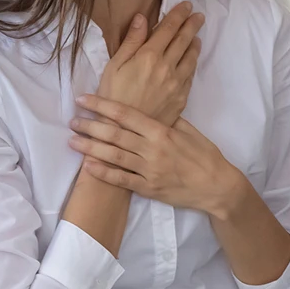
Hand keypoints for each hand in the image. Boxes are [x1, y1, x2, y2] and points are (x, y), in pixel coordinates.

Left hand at [68, 94, 250, 219]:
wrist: (217, 186)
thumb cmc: (205, 155)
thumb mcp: (190, 130)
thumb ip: (168, 119)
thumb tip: (152, 107)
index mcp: (161, 131)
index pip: (125, 114)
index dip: (102, 106)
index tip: (83, 99)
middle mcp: (152, 149)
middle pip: (114, 135)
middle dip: (90, 127)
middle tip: (72, 121)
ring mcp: (149, 170)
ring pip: (114, 157)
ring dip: (90, 149)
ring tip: (72, 142)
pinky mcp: (148, 188)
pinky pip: (122, 180)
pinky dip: (104, 173)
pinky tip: (88, 166)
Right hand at [96, 2, 203, 125]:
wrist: (123, 132)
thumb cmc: (112, 98)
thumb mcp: (114, 66)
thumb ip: (131, 41)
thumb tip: (142, 18)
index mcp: (149, 56)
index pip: (168, 29)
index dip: (178, 15)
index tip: (186, 6)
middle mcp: (167, 67)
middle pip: (184, 40)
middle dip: (191, 25)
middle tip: (198, 15)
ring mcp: (176, 84)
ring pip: (190, 58)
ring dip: (195, 43)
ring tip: (197, 35)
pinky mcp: (180, 98)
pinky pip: (190, 76)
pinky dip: (193, 63)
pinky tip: (192, 60)